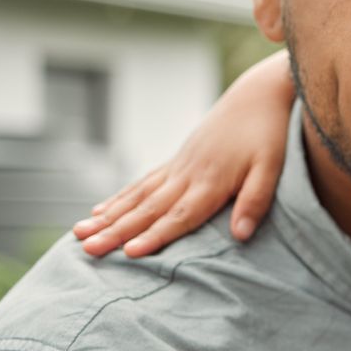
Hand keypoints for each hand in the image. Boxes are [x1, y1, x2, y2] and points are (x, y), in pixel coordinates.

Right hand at [73, 51, 293, 257]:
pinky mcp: (175, 161)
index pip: (179, 216)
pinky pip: (141, 183)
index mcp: (211, 182)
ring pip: (137, 197)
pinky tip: (99, 211)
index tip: (129, 254)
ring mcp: (177, 167)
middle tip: (87, 250)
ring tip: (78, 234)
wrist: (257, 96)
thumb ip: (254, 201)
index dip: (155, 236)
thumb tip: (240, 236)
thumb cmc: (269, 134)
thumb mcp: (272, 168)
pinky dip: (119, 199)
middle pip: (148, 210)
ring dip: (108, 217)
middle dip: (116, 232)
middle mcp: (187, 175)